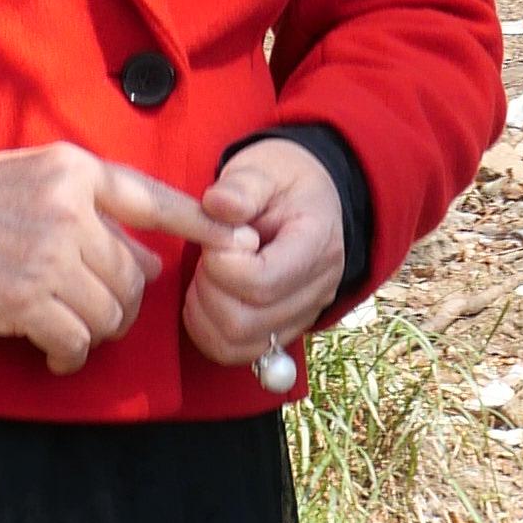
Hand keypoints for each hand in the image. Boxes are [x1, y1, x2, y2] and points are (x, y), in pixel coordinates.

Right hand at [0, 143, 223, 376]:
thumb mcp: (43, 176)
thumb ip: (100, 207)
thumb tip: (150, 262)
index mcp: (78, 171)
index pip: (153, 199)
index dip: (202, 223)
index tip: (242, 240)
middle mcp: (70, 209)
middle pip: (133, 276)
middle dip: (123, 303)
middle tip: (95, 311)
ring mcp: (48, 255)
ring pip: (109, 313)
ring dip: (96, 331)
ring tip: (69, 328)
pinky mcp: (25, 300)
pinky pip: (74, 341)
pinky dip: (69, 355)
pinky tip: (53, 352)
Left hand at [181, 138, 346, 373]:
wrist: (309, 200)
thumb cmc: (284, 181)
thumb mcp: (265, 169)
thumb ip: (242, 186)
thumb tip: (215, 205)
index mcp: (317, 245)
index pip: (263, 281)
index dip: (223, 265)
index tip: (215, 236)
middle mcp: (317, 291)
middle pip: (246, 322)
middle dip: (209, 290)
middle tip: (206, 256)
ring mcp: (301, 318)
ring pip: (237, 345)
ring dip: (205, 314)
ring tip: (206, 275)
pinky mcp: (281, 333)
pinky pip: (236, 353)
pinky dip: (208, 331)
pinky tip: (206, 297)